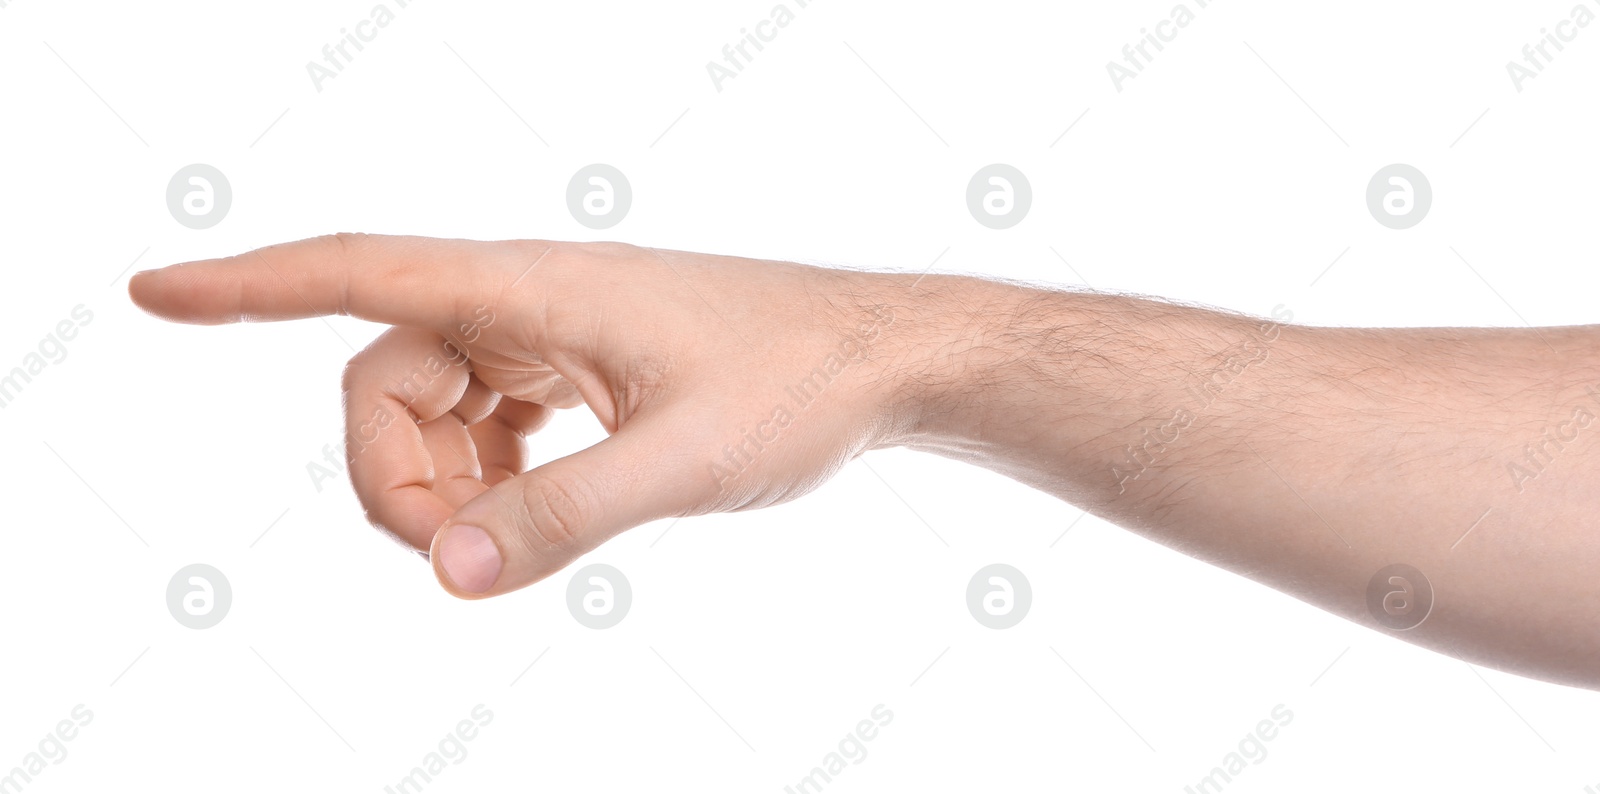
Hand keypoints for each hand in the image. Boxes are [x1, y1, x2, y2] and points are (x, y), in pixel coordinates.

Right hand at [130, 234, 923, 597]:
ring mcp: (551, 331)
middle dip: (389, 476)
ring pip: (429, 402)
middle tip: (456, 559)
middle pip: (383, 376)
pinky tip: (530, 503)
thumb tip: (450, 576)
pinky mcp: (576, 365)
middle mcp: (528, 297)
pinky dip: (480, 472)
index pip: (362, 272)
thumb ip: (568, 515)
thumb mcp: (687, 461)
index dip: (249, 286)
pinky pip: (481, 414)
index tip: (153, 291)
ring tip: (509, 537)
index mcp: (536, 289)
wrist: (880, 361)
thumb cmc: (800, 387)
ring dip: (437, 482)